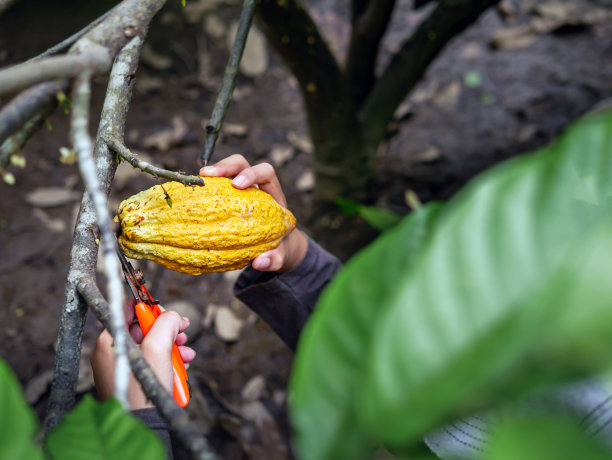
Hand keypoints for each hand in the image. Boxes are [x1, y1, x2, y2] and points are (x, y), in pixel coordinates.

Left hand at [91, 300, 195, 409]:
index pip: (128, 309)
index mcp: (109, 340)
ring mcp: (121, 367)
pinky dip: (167, 361)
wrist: (143, 426)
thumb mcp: (158, 347)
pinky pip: (150, 362)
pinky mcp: (131, 379)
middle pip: (143, 328)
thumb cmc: (143, 389)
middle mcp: (111, 352)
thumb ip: (167, 323)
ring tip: (186, 354)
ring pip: (150, 345)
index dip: (151, 308)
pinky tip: (181, 366)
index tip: (168, 314)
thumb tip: (175, 317)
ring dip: (172, 346)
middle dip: (168, 330)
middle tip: (182, 333)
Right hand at [200, 154, 307, 272]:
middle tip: (206, 176)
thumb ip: (276, 259)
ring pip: (222, 173)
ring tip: (191, 186)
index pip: (265, 172)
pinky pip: (210, 191)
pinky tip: (185, 204)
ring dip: (207, 177)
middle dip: (224, 166)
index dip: (252, 174)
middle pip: (240, 163)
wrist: (274, 247)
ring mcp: (236, 191)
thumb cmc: (279, 247)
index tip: (237, 185)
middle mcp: (254, 187)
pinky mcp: (223, 198)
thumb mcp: (282, 255)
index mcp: (272, 194)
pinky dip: (199, 194)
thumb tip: (260, 263)